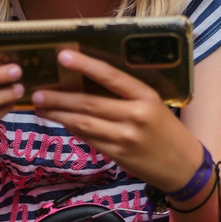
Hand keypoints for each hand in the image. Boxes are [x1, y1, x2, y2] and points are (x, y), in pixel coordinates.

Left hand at [31, 49, 202, 190]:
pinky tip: (60, 121)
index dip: (85, 64)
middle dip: (59, 97)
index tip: (63, 55)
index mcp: (146, 96)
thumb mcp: (153, 104)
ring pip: (83, 122)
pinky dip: (71, 128)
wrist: (183, 166)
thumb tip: (85, 82)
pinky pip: (88, 138)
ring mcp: (125, 137)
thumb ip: (124, 95)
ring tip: (40, 107)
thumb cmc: (166, 130)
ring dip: (58, 114)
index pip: (111, 76)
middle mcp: (136, 115)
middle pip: (89, 102)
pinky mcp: (118, 154)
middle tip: (37, 91)